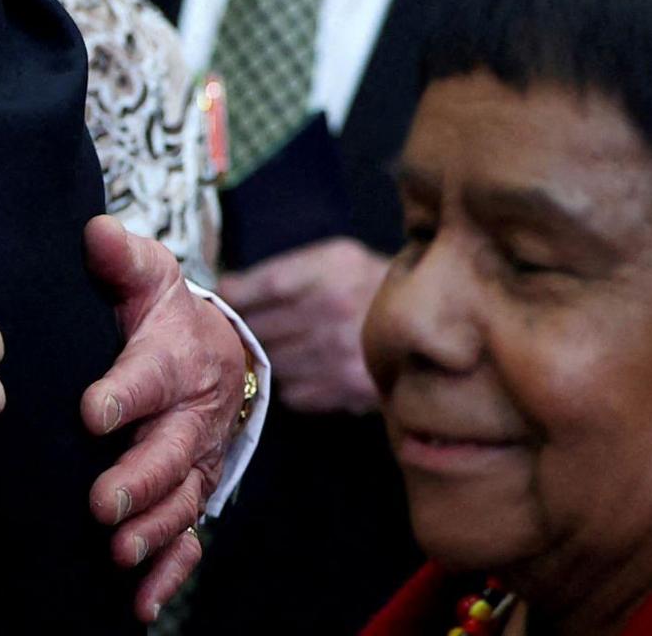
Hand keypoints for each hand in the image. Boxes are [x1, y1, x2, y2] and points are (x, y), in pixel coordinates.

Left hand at [80, 216, 248, 622]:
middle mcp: (192, 420)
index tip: (91, 410)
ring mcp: (195, 464)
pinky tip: (142, 602)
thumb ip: (120, 258)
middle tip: (103, 501)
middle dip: (139, 479)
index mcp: (176, 362)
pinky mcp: (190, 496)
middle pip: (170, 453)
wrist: (212, 352)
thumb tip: (94, 231)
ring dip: (152, 529)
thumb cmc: (161, 312)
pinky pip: (187, 540)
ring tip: (118, 549)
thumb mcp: (145, 276)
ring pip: (180, 502)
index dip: (123, 393)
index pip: (150, 377)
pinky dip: (169, 574)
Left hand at [216, 236, 385, 415]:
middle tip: (235, 329)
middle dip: (240, 329)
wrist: (433, 320)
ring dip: (265, 358)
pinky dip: (289, 384)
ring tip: (273, 349)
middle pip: (257, 328)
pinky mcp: (348, 387)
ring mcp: (339, 352)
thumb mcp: (332, 258)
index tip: (219, 301)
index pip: (257, 288)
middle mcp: (332, 310)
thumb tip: (225, 290)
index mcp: (327, 270)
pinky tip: (301, 370)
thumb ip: (282, 271)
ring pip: (270, 362)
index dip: (230, 297)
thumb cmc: (369, 284)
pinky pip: (292, 393)